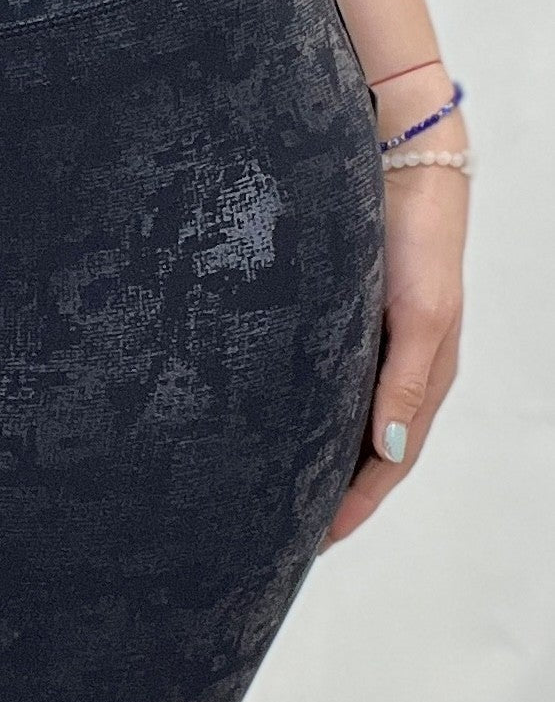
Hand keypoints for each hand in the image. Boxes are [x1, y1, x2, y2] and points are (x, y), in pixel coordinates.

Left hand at [318, 71, 470, 553]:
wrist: (403, 158)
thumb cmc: (420, 235)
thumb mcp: (422, 314)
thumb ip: (405, 385)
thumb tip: (388, 454)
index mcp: (424, 376)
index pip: (389, 463)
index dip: (356, 506)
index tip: (314, 543)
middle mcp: (397, 367)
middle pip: (367, 450)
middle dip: (336, 493)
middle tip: (287, 529)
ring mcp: (373, 342)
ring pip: (346, 418)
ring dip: (321, 456)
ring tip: (279, 487)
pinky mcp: (348, 315)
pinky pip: (331, 379)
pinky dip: (312, 411)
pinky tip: (280, 419)